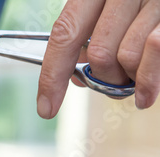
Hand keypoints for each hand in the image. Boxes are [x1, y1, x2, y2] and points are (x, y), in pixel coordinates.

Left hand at [37, 0, 159, 118]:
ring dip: (128, 77)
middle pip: (98, 53)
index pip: (64, 33)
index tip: (46, 108)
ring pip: (125, 58)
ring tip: (136, 73)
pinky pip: (153, 53)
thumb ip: (92, 35)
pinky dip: (147, 82)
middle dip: (104, 77)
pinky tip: (144, 96)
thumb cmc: (143, 2)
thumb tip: (77, 77)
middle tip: (115, 78)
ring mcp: (155, 1)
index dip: (52, 74)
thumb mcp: (112, 7)